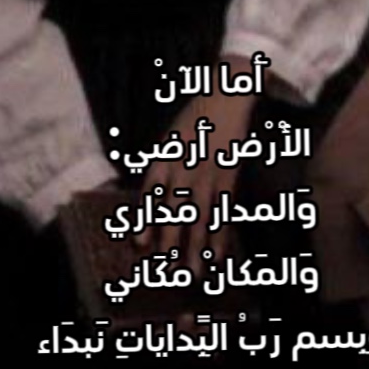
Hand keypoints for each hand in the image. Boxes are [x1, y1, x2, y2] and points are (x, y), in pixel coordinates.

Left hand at [139, 55, 255, 273]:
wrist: (225, 95)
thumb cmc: (194, 117)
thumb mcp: (169, 137)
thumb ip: (161, 166)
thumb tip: (152, 196)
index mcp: (165, 156)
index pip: (152, 192)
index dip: (146, 219)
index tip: (140, 244)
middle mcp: (184, 166)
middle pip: (175, 209)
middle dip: (170, 242)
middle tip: (166, 271)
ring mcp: (207, 172)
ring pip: (200, 216)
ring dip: (196, 247)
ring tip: (192, 273)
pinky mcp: (228, 174)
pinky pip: (223, 209)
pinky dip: (220, 233)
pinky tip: (218, 254)